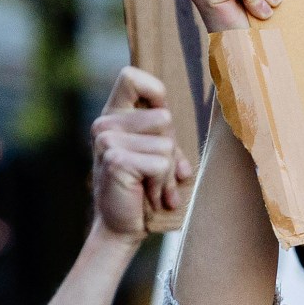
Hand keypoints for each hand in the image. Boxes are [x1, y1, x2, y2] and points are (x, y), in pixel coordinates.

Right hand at [94, 67, 193, 240]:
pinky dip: (162, 184)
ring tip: (152, 186)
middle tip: (158, 173)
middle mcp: (105, 124)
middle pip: (164, 117)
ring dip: (168, 172)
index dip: (154, 91)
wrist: (119, 228)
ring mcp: (107, 141)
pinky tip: (148, 195)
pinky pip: (161, 164)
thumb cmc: (140, 189)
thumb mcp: (152, 153)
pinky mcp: (116, 160)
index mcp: (112, 116)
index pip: (131, 76)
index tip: (161, 114)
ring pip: (166, 144)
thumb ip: (164, 134)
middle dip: (171, 149)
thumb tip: (198, 129)